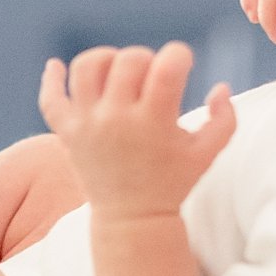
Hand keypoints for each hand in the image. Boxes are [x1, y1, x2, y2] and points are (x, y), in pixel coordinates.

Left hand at [38, 44, 234, 216]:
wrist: (133, 219)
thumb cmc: (174, 182)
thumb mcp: (208, 153)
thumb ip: (225, 118)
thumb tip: (221, 86)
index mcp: (155, 122)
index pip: (167, 67)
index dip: (179, 55)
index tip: (182, 66)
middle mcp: (117, 120)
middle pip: (127, 60)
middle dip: (146, 58)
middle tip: (152, 77)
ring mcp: (88, 125)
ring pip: (86, 68)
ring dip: (104, 58)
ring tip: (117, 72)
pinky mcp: (67, 134)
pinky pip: (50, 99)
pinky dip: (52, 79)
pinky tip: (57, 67)